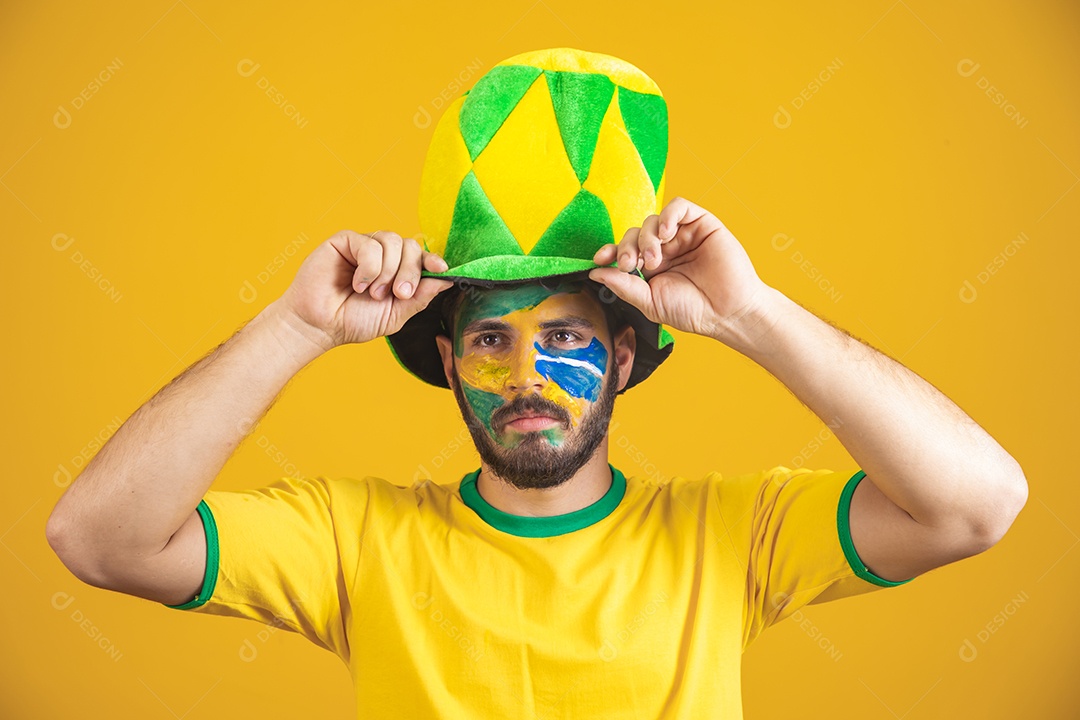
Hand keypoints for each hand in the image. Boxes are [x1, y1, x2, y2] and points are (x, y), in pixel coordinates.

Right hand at [278, 230, 454, 349]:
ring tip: (372, 293)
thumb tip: (447, 280)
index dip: (433, 260)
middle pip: (411, 246)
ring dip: (387, 272)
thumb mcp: (396, 314)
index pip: (421, 257)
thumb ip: (420, 297)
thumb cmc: (354, 321)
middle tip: (398, 294)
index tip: (441, 270)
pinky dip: (369, 268)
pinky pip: (370, 244)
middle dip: (410, 272)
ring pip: (393, 242)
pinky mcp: (345, 241)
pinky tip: (357, 284)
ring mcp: (364, 246)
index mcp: (397, 271)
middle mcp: (383, 255)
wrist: (320, 326)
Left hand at [587, 197, 773, 344]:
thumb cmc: (693, 310)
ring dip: (646, 238)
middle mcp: (665, 248)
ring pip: (652, 220)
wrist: (727, 312)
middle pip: (634, 233)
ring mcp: (682, 235)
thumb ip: (623, 286)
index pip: (624, 250)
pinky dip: (667, 216)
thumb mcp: (650, 302)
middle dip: (626, 247)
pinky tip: (665, 233)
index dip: (609, 250)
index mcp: (650, 267)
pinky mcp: (701, 224)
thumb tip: (595, 273)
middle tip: (630, 265)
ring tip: (654, 259)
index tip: (600, 258)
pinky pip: (679, 207)